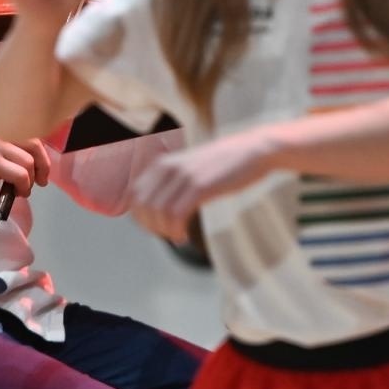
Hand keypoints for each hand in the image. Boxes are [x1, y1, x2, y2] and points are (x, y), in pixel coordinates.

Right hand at [0, 113, 51, 194]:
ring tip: (24, 189)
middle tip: (41, 179)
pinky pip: (21, 175)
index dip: (38, 149)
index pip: (28, 129)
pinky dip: (24, 186)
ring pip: (30, 162)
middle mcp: (0, 128)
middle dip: (43, 164)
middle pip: (36, 144)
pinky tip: (18, 192)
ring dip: (32, 179)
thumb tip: (12, 161)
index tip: (38, 162)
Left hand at [127, 130, 273, 241]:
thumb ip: (170, 182)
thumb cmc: (223, 164)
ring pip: (158, 212)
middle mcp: (168, 167)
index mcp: (161, 163)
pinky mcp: (201, 185)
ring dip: (164, 231)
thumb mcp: (188, 167)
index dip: (140, 217)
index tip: (154, 229)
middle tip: (167, 236)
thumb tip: (154, 209)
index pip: (135, 195)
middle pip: (143, 205)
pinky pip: (177, 214)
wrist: (253, 150)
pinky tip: (183, 237)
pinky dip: (176, 230)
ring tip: (177, 238)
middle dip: (151, 226)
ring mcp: (184, 175)